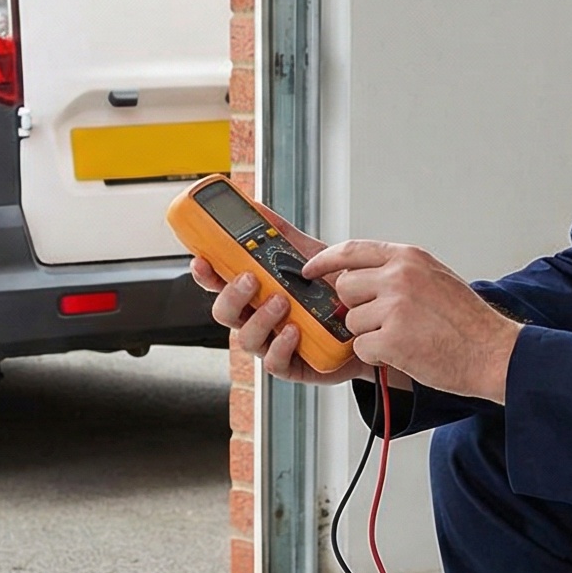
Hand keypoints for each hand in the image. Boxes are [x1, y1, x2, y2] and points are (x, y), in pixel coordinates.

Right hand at [189, 211, 377, 387]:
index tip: (201, 259)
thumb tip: (256, 207)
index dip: (205, 273)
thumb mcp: (308, 255)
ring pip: (246, 338)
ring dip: (260, 318)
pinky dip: (280, 345)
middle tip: (251, 278)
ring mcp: (271, 343)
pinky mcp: (290, 365)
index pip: (219, 283)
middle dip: (232, 295)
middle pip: (224, 312)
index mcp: (255, 292)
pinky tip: (294, 330)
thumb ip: (280, 233)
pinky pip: (273, 362)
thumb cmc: (333, 291)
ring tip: (282, 301)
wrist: (370, 319)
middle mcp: (257, 318)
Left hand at [302, 240, 518, 403]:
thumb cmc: (466, 321)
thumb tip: (356, 278)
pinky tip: (405, 353)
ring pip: (352, 321)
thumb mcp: (434, 277)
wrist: (494, 352)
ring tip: (405, 338)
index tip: (308, 270)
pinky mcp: (392, 338)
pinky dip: (378, 356)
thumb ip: (397, 272)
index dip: (324, 261)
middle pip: (344, 288)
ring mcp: (395, 306)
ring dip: (370, 335)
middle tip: (384, 321)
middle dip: (356, 308)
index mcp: (408, 257)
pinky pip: (362, 348)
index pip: (352, 250)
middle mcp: (399, 276)